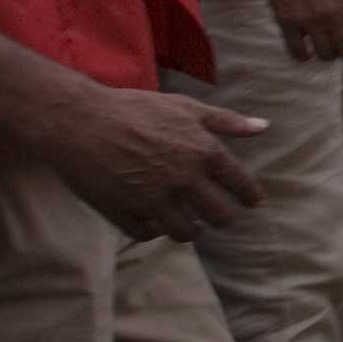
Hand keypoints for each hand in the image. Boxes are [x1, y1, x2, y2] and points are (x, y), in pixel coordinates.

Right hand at [34, 84, 261, 241]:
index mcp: (204, 153)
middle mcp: (185, 180)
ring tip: (188, 223)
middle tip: (218, 216)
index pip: (241, 186)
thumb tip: (263, 127)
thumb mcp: (184, 107)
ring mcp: (154, 200)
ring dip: (189, 229)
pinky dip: (153, 231)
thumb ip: (226, 121)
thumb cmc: (134, 108)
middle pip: (219, 217)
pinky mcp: (124, 213)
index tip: (251, 202)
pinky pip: (148, 235)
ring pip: (186, 233)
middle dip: (221, 217)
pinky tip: (154, 222)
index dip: (249, 196)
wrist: (79, 120)